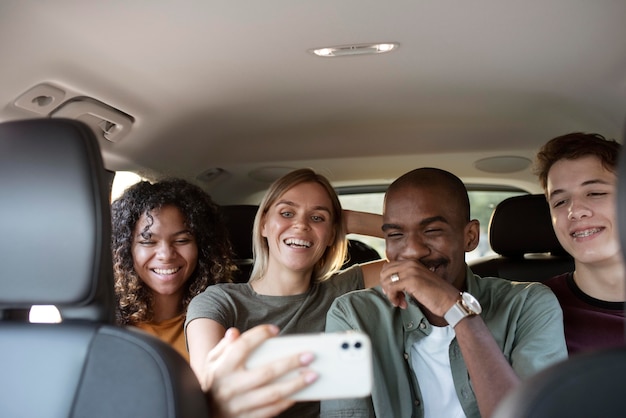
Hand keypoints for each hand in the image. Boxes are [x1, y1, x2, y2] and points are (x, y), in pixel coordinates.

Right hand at [201, 325, 317, 417]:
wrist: (203, 412)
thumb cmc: (212, 382)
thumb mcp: (211, 362)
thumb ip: (223, 346)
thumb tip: (234, 333)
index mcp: (222, 368)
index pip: (242, 347)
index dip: (259, 335)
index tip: (275, 330)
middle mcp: (231, 386)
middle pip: (266, 372)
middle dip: (290, 363)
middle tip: (308, 355)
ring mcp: (239, 405)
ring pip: (272, 394)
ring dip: (295, 384)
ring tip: (312, 375)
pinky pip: (271, 411)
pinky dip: (287, 402)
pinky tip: (299, 393)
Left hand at [380, 260, 457, 316]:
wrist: (450, 301)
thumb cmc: (435, 295)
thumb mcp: (417, 282)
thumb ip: (405, 279)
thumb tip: (387, 284)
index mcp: (412, 262)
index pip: (388, 267)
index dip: (387, 281)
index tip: (394, 292)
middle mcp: (410, 264)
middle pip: (384, 273)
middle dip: (386, 287)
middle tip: (395, 298)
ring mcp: (410, 271)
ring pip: (386, 280)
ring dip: (390, 294)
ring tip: (400, 302)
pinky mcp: (411, 281)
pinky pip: (391, 288)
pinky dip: (393, 298)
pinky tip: (402, 304)